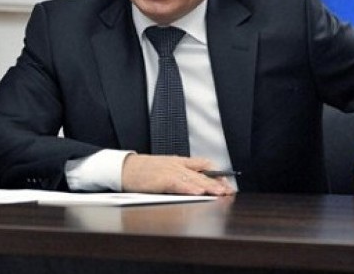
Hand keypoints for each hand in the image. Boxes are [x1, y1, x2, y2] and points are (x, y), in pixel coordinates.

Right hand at [121, 154, 236, 195]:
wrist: (124, 167)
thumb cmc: (143, 171)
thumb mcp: (165, 168)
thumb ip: (180, 174)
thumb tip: (196, 184)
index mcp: (179, 162)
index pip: (204, 164)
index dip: (217, 173)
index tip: (227, 182)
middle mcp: (177, 165)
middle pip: (202, 173)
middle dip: (217, 183)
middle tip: (228, 190)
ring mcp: (170, 171)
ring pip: (194, 179)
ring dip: (208, 187)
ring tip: (220, 193)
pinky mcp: (161, 179)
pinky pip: (178, 184)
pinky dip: (189, 188)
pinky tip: (198, 193)